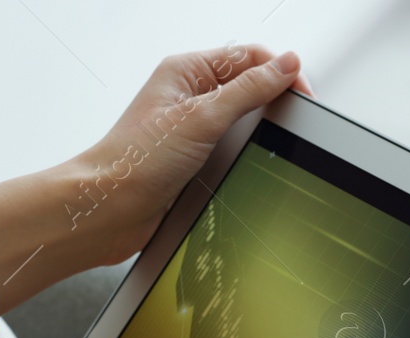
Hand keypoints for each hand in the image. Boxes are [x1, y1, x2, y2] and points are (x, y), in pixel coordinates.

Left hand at [0, 45, 308, 314]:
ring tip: (265, 148)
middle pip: (248, 86)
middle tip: (289, 125)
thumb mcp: (202, 117)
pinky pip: (228, 149)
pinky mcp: (190, 160)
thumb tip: (286, 64)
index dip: (280, 71)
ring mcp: (189, 128)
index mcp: (186, 71)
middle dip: (271, 102)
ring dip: (256, 133)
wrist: (106, 210)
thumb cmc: (135, 161)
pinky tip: (246, 165)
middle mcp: (187, 95)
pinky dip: (242, 155)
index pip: (249, 56)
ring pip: (240, 120)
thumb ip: (249, 89)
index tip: (303, 96)